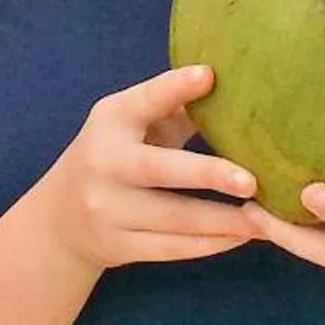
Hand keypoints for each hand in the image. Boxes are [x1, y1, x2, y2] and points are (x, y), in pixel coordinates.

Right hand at [34, 66, 261, 273]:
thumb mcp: (132, 124)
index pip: (144, 101)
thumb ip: (175, 107)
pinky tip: (243, 236)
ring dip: (224, 220)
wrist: (59, 220)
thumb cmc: (117, 156)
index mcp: (111, 121)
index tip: (209, 75)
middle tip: (251, 181)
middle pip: (159, 169)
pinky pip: (171, 249)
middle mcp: (105, 163)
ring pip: (174, 219)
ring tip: (264, 217)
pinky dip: (210, 244)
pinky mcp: (117, 246)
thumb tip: (235, 88)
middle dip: (207, 174)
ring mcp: (108, 209)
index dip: (174, 88)